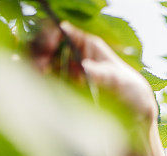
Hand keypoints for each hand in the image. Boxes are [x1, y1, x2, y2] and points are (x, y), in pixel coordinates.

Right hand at [29, 20, 157, 125]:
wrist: (134, 114)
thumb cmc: (130, 90)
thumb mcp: (118, 80)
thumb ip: (101, 73)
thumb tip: (84, 68)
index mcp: (86, 44)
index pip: (61, 31)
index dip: (49, 35)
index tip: (47, 49)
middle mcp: (72, 54)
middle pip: (44, 45)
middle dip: (37, 52)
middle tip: (40, 67)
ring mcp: (65, 70)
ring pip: (39, 61)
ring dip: (32, 66)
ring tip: (37, 77)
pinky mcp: (62, 88)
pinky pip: (42, 81)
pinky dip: (34, 81)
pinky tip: (32, 85)